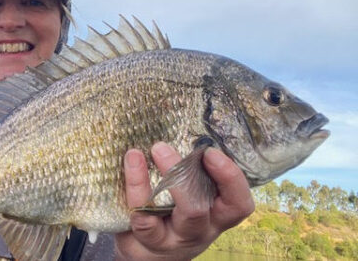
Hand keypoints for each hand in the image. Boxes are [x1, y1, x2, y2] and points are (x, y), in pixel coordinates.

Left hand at [114, 142, 254, 259]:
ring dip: (149, 182)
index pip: (238, 204)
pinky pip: (140, 216)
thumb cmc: (173, 213)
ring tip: (136, 153)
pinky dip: (133, 188)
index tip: (211, 152)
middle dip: (181, 176)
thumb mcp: (192, 195)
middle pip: (197, 210)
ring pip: (159, 219)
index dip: (229, 178)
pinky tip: (130, 164)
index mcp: (216, 215)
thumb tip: (184, 121)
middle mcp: (198, 230)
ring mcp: (170, 239)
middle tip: (161, 148)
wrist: (146, 252)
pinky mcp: (145, 242)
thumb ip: (195, 171)